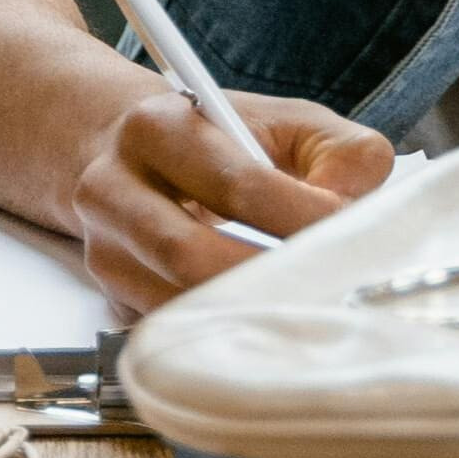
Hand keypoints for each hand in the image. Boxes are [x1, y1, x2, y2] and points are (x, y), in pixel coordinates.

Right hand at [70, 85, 394, 312]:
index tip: (351, 236)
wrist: (123, 150)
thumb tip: (354, 204)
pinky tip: (260, 325)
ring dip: (244, 316)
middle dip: (268, 280)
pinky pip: (168, 331)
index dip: (302, 217)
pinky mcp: (110, 297)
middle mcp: (112, 186)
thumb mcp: (283, 121)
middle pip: (192, 255)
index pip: (238, 183)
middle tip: (328, 290)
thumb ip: (337, 152)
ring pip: (175, 303)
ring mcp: (104, 249)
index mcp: (158, 127)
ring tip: (303, 311)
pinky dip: (220, 336)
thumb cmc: (218, 139)